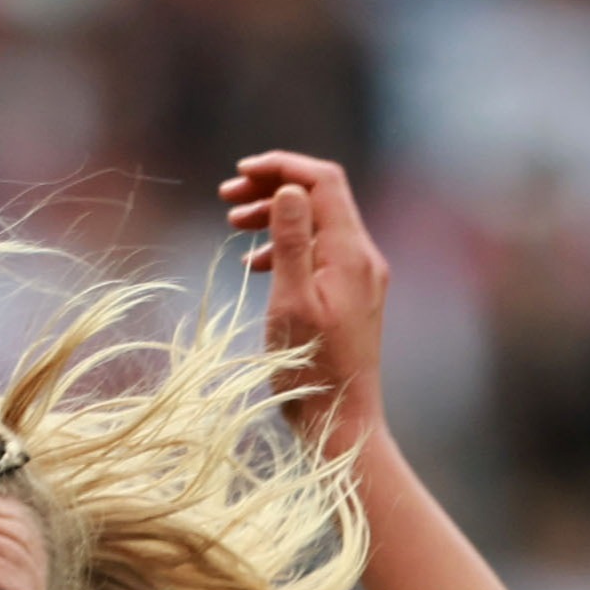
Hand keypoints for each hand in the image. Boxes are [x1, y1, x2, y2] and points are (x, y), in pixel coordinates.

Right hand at [218, 150, 388, 456]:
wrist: (342, 423)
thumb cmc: (311, 370)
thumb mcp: (291, 302)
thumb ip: (289, 241)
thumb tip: (289, 189)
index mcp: (350, 253)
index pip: (322, 181)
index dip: (281, 167)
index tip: (239, 173)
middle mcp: (363, 258)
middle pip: (320, 197)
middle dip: (273, 188)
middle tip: (226, 198)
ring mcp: (360, 278)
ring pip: (317, 225)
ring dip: (275, 217)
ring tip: (232, 226)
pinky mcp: (351, 298)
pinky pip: (318, 255)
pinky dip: (285, 247)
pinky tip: (254, 264)